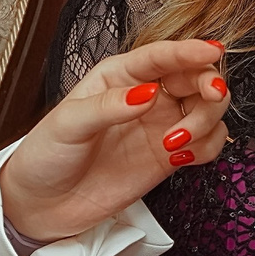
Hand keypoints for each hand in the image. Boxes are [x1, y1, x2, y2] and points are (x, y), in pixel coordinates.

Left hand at [0, 39, 231, 243]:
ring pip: (208, 108)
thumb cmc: (47, 155)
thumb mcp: (68, 123)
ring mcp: (160, 126)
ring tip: (174, 143)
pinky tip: (183, 157)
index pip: (162, 55)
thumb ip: (108, 105)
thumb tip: (147, 94)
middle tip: (209, 97)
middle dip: (209, 84)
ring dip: (206, 120)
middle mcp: (146, 95)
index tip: (211, 51)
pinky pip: (207, 143)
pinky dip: (207, 147)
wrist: (42, 204)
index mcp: (119, 75)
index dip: (190, 50)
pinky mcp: (169, 156)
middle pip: (195, 76)